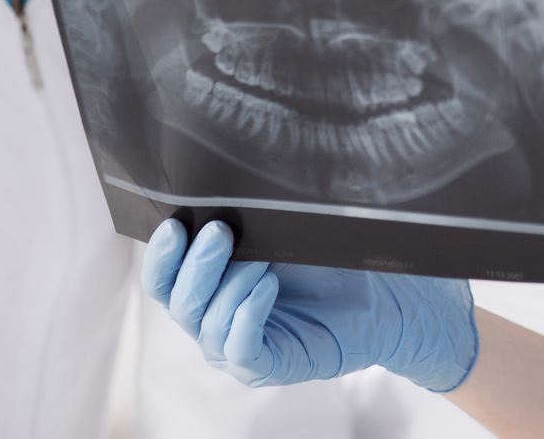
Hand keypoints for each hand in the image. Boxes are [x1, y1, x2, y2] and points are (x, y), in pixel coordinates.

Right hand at [140, 219, 477, 391]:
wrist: (381, 300)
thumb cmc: (329, 264)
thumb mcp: (286, 235)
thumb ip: (254, 218)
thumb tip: (235, 177)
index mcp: (206, 291)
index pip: (164, 279)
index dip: (161, 254)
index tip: (175, 221)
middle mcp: (211, 323)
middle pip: (179, 301)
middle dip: (197, 264)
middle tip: (221, 231)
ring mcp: (234, 349)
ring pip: (208, 322)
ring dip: (231, 284)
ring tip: (262, 259)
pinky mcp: (264, 367)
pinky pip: (240, 346)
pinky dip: (248, 313)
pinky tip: (268, 287)